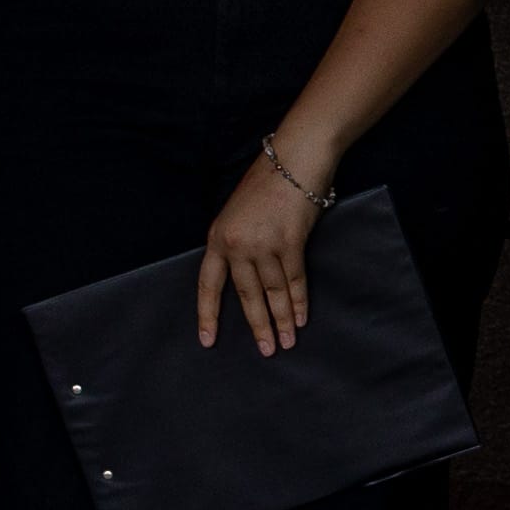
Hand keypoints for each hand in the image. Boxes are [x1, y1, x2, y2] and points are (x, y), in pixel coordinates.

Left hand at [201, 141, 327, 353]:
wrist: (294, 157)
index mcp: (218, 236)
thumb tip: (248, 273)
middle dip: (257, 325)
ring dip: (282, 320)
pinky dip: (299, 301)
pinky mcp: (290, 241)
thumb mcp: (238, 211)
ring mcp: (263, 244)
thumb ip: (237, 241)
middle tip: (265, 351)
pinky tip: (301, 319)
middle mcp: (237, 244)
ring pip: (272, 292)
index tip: (208, 340)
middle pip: (245, 295)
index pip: (208, 284)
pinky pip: (294, 280)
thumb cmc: (268, 180)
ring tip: (286, 343)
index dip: (208, 314)